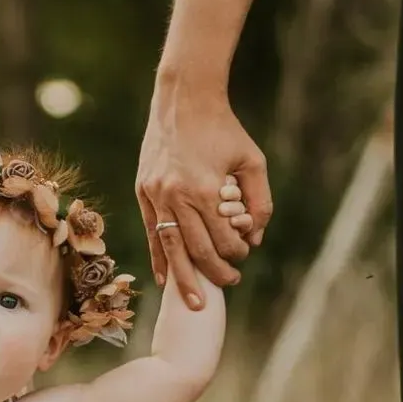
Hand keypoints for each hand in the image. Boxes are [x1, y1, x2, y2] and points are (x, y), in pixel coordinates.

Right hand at [136, 86, 272, 308]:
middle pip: (196, 250)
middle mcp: (177, 196)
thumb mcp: (253, 161)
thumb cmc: (223, 130)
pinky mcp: (143, 192)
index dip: (238, 253)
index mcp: (206, 189)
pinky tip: (164, 278)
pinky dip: (158, 258)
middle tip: (229, 284)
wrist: (183, 100)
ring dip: (183, 278)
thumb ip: (259, 202)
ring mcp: (156, 196)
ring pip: (171, 248)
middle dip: (214, 273)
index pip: (223, 238)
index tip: (244, 255)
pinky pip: (152, 233)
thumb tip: (254, 238)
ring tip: (193, 301)